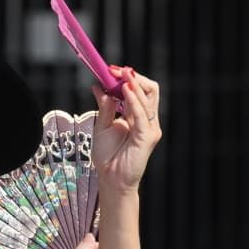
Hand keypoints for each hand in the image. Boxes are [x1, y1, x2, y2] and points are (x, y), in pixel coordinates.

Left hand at [91, 65, 161, 191]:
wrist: (111, 178)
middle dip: (133, 77)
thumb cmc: (108, 156)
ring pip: (148, 98)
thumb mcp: (102, 125)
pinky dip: (133, 100)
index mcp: (137, 116)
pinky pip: (142, 114)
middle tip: (115, 70)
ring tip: (119, 75)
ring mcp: (149, 128)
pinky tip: (124, 91)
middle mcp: (147, 120)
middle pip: (150, 90)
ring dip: (133, 84)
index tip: (109, 70)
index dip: (127, 78)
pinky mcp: (147, 137)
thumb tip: (99, 86)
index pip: (139, 90)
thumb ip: (105, 106)